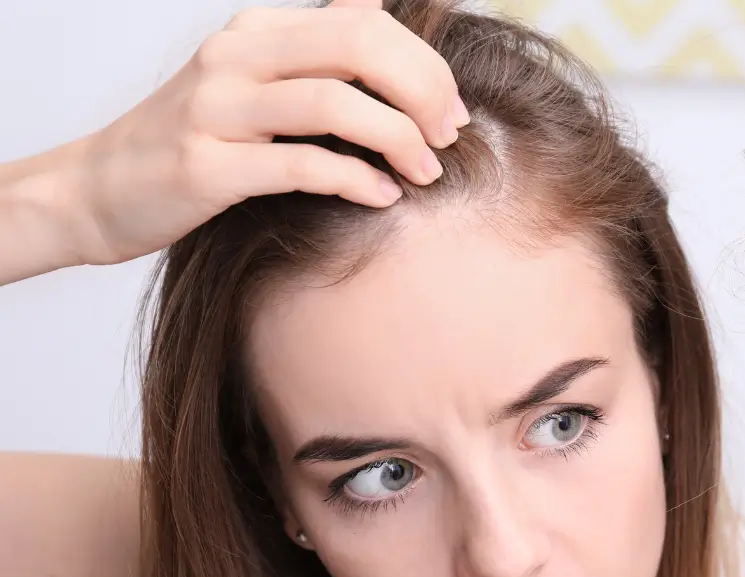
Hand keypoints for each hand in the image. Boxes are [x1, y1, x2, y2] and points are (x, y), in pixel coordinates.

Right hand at [67, 0, 467, 267]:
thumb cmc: (196, 142)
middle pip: (358, 47)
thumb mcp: (256, 80)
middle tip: (447, 137)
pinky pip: (302, 165)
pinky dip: (356, 179)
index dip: (424, 65)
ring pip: (334, 103)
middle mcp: (236, 58)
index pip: (365, 23)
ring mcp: (216, 109)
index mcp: (257, 31)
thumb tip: (380, 9)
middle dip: (422, 92)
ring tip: (425, 173)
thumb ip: (317, 51)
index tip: (451, 112)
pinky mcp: (206, 167)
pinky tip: (383, 196)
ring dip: (398, 140)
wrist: (100, 190)